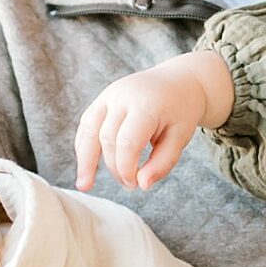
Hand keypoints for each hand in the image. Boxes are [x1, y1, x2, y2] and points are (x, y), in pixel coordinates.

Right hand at [75, 48, 235, 191]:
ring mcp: (109, 95)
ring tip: (84, 186)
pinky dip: (84, 146)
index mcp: (146, 104)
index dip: (126, 169)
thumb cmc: (180, 110)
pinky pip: (87, 124)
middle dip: (114, 167)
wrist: (177, 80)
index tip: (135, 184)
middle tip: (129, 184)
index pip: (127, 143)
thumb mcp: (181, 137)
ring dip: (85, 160)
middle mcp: (123, 96)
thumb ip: (163, 162)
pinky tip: (85, 166)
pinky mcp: (102, 98)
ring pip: (89, 130)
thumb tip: (142, 185)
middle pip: (107, 139)